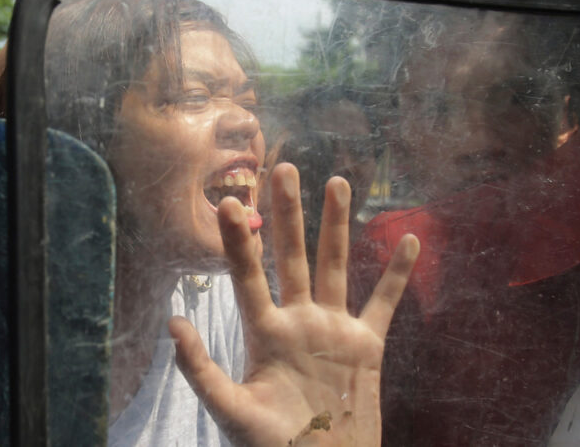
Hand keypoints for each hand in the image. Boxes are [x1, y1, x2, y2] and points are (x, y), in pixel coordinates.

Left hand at [170, 166, 418, 445]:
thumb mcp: (232, 411)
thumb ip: (202, 370)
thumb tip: (173, 323)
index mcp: (265, 333)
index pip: (247, 276)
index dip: (237, 240)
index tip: (226, 200)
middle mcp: (298, 321)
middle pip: (291, 257)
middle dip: (287, 214)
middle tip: (282, 168)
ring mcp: (333, 330)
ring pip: (335, 266)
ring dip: (337, 225)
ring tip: (338, 182)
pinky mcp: (366, 347)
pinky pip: (383, 303)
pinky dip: (396, 274)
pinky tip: (407, 239)